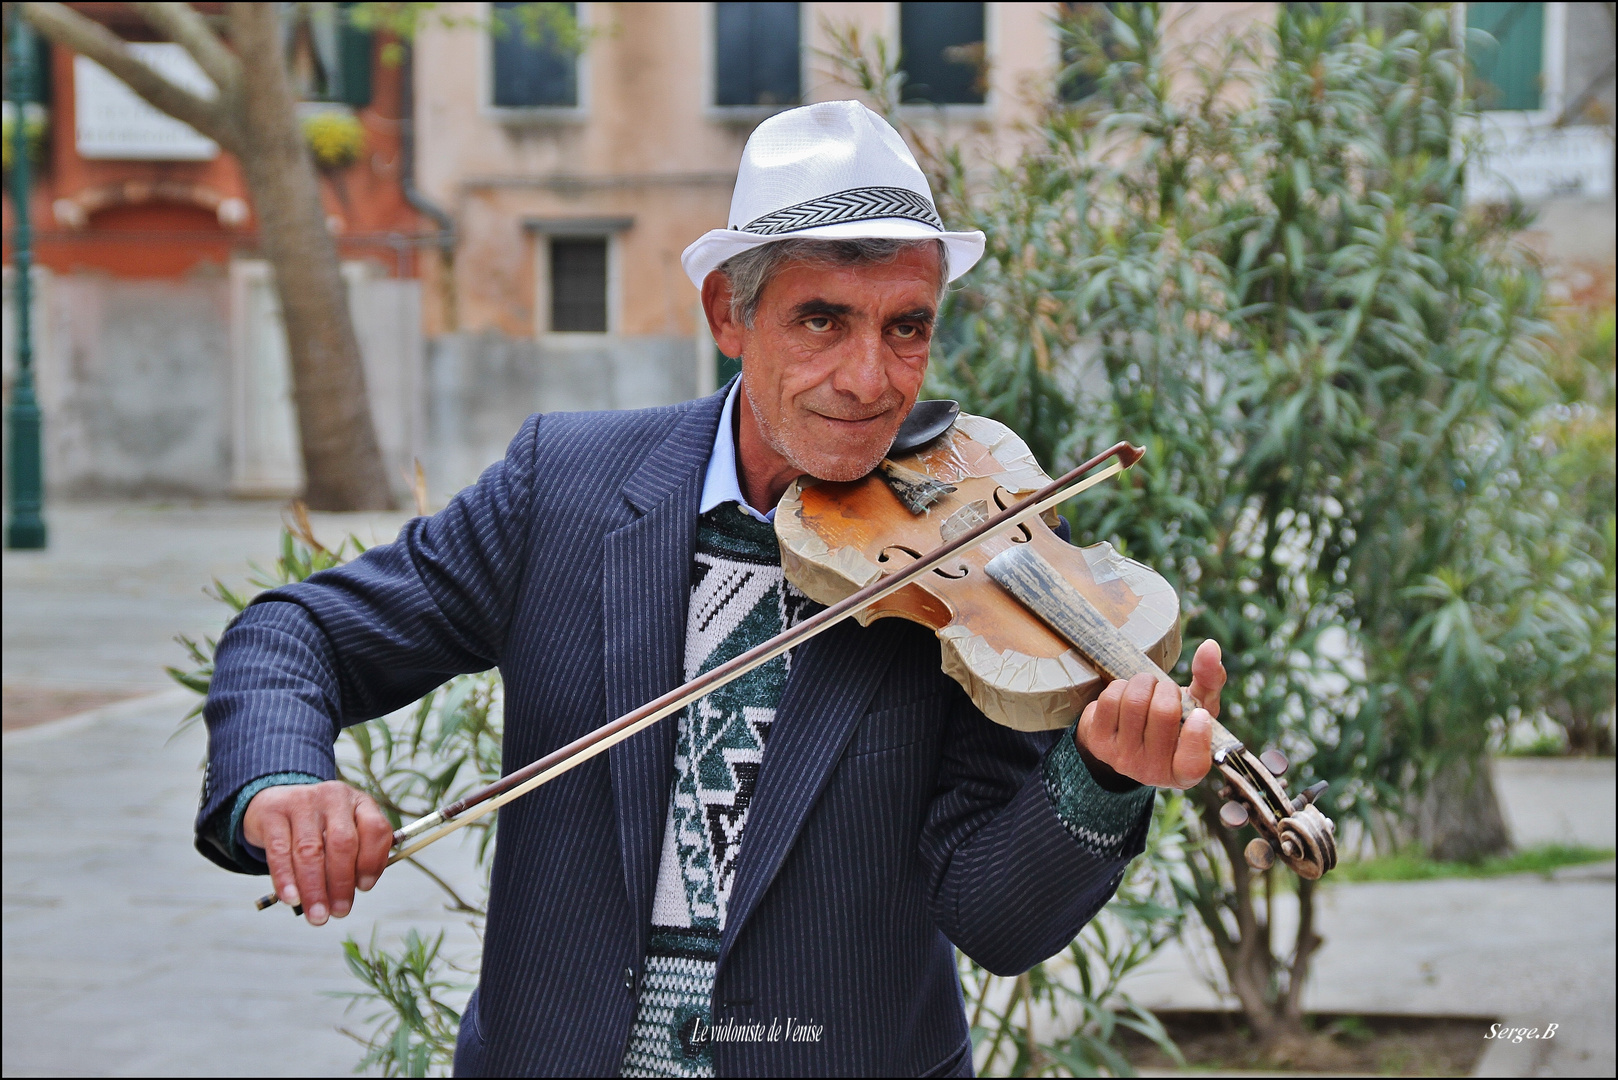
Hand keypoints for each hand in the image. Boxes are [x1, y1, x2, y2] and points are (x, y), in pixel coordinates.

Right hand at [243, 781, 392, 925]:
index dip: (373, 861)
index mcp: (359, 802)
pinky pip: (280, 850)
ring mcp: (302, 801)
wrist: (275, 802)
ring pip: (310, 850)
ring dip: (315, 889)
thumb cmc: (318, 826)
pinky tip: (291, 899)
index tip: (364, 888)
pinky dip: (286, 879)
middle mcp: (334, 797)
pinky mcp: (273, 813)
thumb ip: (354, 856)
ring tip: (317, 915)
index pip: (375, 829)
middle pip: (343, 843)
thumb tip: (354, 890)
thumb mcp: (343, 830)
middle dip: (342, 883)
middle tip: (340, 912)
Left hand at [1076, 640, 1226, 789]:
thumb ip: (1210, 680)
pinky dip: (1121, 687)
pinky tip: (1127, 696)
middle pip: (1164, 713)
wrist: (1126, 739)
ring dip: (1144, 684)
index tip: (1197, 714)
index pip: (1193, 763)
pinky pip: (1110, 699)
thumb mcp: (1198, 708)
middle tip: (1166, 691)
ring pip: (1134, 701)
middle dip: (1167, 689)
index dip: (1197, 732)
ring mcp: (1122, 758)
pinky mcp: (1097, 741)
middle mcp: (1153, 773)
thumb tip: (1210, 647)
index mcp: (1184, 773)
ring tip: (1147, 690)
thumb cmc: (1171, 723)